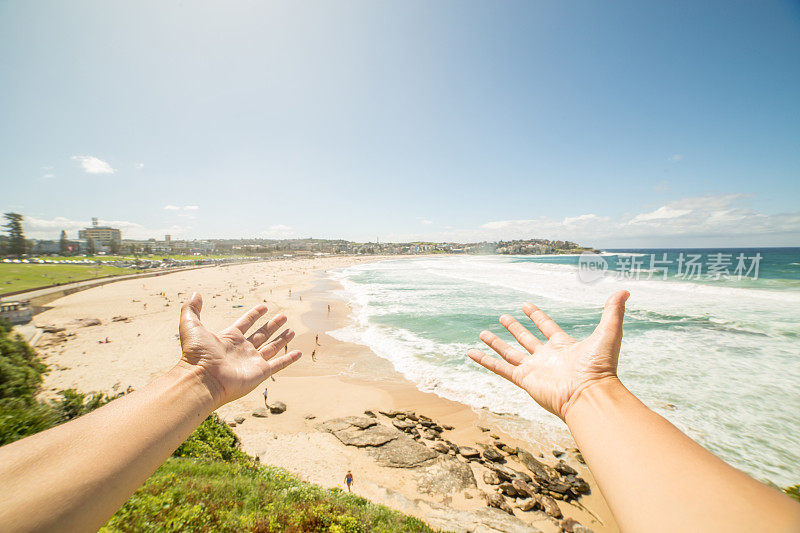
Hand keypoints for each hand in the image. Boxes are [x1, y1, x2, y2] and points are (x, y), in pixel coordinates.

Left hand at [176, 293, 301, 407]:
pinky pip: (278, 364)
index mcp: (229, 338)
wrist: (202, 379)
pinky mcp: (260, 372)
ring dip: (282, 339)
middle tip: (283, 316)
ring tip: (292, 330)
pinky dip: (289, 359)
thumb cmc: (196, 354)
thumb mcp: (191, 325)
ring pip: (271, 347)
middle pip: (261, 334)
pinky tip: (298, 353)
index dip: (254, 315)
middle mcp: (242, 349)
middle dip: (272, 325)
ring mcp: (252, 361)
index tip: (264, 307)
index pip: (245, 323)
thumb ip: (192, 309)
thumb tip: (195, 293)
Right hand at [467, 290, 628, 420]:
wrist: (590, 395)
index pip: (547, 327)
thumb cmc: (600, 367)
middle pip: (526, 339)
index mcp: (564, 346)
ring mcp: (534, 369)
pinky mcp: (524, 379)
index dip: (537, 316)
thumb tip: (625, 291)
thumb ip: (613, 312)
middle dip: (515, 328)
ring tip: (483, 332)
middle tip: (503, 317)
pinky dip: (485, 361)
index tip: (526, 306)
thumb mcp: (608, 333)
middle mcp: (547, 357)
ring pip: (510, 352)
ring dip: (496, 342)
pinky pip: (500, 368)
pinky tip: (471, 353)